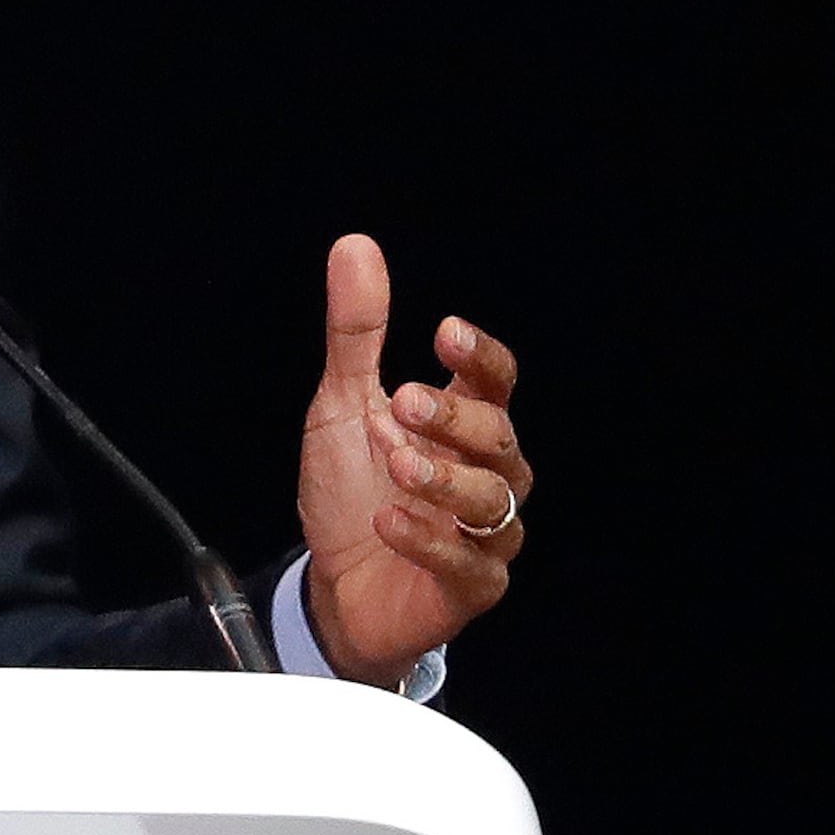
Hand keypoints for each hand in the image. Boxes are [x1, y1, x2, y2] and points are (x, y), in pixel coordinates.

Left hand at [294, 233, 530, 687]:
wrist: (334, 586)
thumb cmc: (352, 491)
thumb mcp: (342, 405)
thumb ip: (355, 334)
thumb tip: (355, 247)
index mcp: (463, 426)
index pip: (495, 382)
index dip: (480, 357)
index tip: (445, 332)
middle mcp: (486, 476)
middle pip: (500, 438)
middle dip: (456, 417)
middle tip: (403, 402)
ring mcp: (483, 534)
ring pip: (494, 502)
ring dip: (445, 477)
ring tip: (397, 460)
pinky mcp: (469, 588)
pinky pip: (469, 565)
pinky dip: (429, 541)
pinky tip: (388, 521)